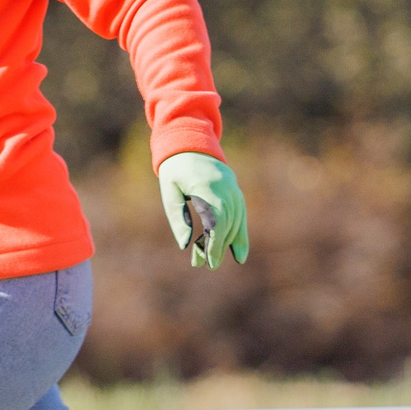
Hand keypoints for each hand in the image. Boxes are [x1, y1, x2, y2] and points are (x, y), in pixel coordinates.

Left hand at [157, 151, 249, 267]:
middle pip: (227, 223)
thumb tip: (186, 244)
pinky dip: (241, 234)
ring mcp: (233, 189)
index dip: (215, 243)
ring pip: (237, 221)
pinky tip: (239, 253)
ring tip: (215, 261)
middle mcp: (225, 188)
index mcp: (206, 187)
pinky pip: (241, 215)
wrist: (190, 144)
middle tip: (207, 265)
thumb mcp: (169, 191)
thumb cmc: (175, 170)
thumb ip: (178, 217)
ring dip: (228, 243)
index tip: (208, 261)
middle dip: (219, 247)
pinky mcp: (235, 191)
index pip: (216, 220)